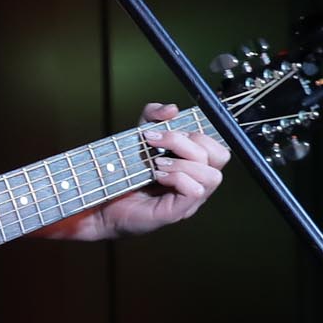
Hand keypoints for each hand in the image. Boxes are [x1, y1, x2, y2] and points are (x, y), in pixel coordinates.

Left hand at [82, 103, 226, 238]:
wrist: (103, 203)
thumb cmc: (124, 174)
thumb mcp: (138, 137)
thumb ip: (153, 117)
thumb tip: (172, 109)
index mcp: (195, 165)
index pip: (217, 146)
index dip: (196, 132)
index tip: (162, 130)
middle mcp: (198, 183)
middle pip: (219, 157)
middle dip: (186, 142)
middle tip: (155, 142)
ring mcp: (190, 200)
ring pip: (212, 176)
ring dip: (183, 163)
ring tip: (156, 163)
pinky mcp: (177, 212)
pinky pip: (195, 191)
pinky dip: (177, 178)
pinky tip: (157, 176)